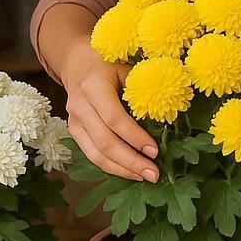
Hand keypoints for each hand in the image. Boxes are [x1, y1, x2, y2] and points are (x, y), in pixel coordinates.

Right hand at [61, 38, 159, 182]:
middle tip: (154, 174)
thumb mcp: (127, 69)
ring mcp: (74, 121)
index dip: (135, 137)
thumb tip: (167, 116)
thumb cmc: (109, 64)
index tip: (155, 151)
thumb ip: (142, 90)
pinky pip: (92, 154)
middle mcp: (80, 105)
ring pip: (96, 154)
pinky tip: (130, 172)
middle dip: (131, 161)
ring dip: (122, 170)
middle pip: (105, 142)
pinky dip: (111, 166)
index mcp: (94, 86)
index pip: (115, 118)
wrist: (78, 63)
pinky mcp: (74, 132)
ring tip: (144, 177)